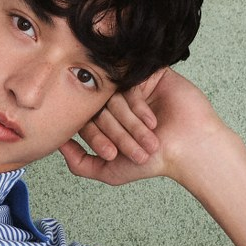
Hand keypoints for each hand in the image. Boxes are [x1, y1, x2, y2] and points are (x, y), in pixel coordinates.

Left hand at [59, 67, 229, 187]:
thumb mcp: (109, 171)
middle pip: (98, 107)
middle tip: (134, 150)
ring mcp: (132, 85)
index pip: (85, 119)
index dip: (96, 137)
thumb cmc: (152, 161)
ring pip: (114, 96)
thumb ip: (79, 163)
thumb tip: (57, 144)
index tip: (113, 154)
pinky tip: (152, 122)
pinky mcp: (149, 74)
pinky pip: (131, 83)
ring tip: (147, 140)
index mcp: (105, 118)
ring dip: (130, 123)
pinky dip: (139, 107)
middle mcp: (116, 99)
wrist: (188, 149)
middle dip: (116, 133)